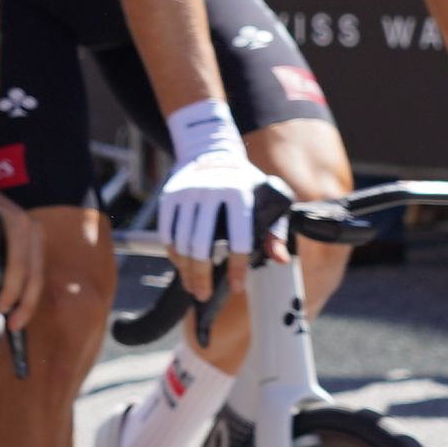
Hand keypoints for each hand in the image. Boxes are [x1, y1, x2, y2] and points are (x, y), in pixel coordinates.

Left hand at [0, 187, 40, 325]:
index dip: (11, 289)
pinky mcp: (33, 244)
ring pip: (38, 275)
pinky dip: (28, 291)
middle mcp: (32, 229)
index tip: (0, 308)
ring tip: (16, 322)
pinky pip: (34, 272)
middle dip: (26, 303)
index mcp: (17, 223)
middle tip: (12, 325)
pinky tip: (18, 306)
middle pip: (35, 273)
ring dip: (29, 301)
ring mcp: (36, 236)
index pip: (19, 264)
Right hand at [153, 137, 269, 290]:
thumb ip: (276, 231)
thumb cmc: (245, 184)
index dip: (237, 268)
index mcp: (239, 193)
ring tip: (192, 286)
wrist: (211, 151)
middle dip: (202, 276)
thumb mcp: (267, 200)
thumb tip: (280, 259)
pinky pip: (167, 233)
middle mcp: (211, 191)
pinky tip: (181, 266)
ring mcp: (187, 193)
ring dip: (186, 270)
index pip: (238, 240)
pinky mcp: (170, 196)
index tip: (237, 287)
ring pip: (182, 243)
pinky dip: (173, 254)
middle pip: (202, 246)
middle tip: (203, 295)